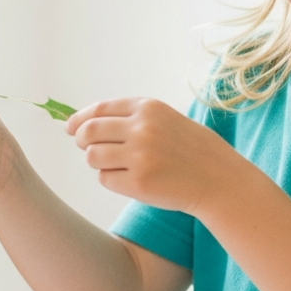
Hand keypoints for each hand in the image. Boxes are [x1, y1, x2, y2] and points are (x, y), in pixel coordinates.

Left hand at [66, 97, 254, 215]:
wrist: (219, 180)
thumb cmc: (189, 150)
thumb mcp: (164, 120)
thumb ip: (129, 118)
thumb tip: (81, 123)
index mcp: (148, 108)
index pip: (98, 110)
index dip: (79, 119)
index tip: (71, 128)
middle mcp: (142, 128)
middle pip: (89, 132)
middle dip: (82, 141)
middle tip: (89, 149)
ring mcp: (140, 156)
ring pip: (93, 157)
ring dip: (98, 163)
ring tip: (119, 165)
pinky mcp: (139, 182)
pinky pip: (105, 179)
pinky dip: (112, 180)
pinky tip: (132, 180)